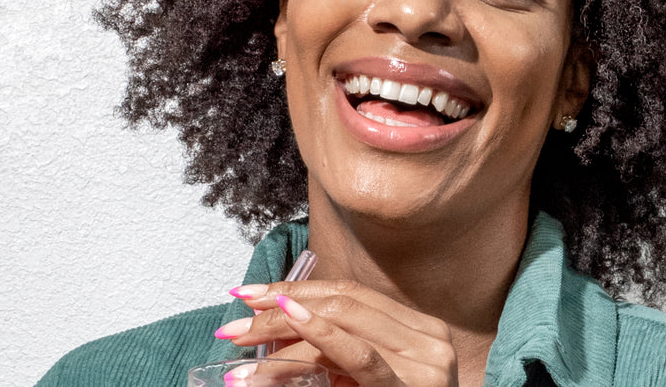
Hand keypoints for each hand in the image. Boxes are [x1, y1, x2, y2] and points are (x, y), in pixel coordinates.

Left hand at [217, 281, 458, 386]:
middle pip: (346, 302)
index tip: (252, 295)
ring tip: (240, 341)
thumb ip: (339, 354)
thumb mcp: (367, 379)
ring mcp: (427, 362)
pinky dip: (321, 333)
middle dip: (281, 306)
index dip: (299, 288)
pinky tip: (289, 318)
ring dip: (282, 327)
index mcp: (422, 330)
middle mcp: (430, 338)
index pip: (353, 295)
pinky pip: (360, 355)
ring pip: (345, 322)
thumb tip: (278, 328)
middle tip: (235, 322)